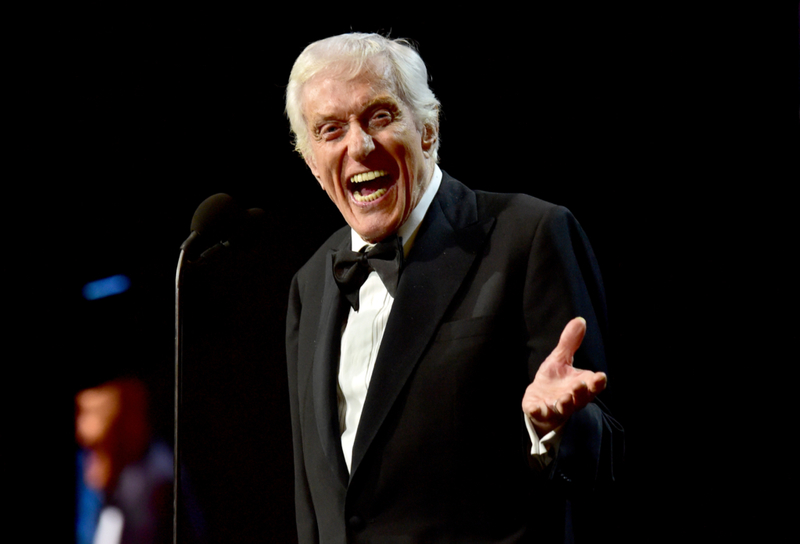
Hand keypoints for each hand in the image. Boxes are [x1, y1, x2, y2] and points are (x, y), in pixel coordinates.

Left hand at [522, 317, 606, 435]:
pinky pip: (540, 413)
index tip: (600, 377)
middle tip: (579, 385)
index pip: (594, 385)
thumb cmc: (555, 380)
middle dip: (580, 392)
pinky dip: (538, 411)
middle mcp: (572, 399)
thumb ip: (570, 343)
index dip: (597, 383)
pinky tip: (535, 408)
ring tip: (564, 398)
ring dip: (565, 404)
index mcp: (581, 385)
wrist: (540, 401)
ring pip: (564, 408)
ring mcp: (556, 407)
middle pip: (581, 398)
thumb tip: (580, 320)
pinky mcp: (540, 411)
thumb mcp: (560, 359)